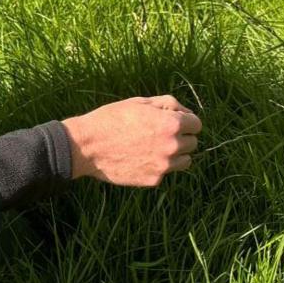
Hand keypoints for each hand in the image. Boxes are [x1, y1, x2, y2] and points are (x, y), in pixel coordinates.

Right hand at [62, 95, 200, 185]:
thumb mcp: (140, 102)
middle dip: (182, 138)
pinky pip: (166, 172)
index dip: (186, 122)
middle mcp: (172, 146)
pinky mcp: (153, 180)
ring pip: (185, 161)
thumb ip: (169, 105)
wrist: (87, 146)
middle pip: (193, 144)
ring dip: (176, 154)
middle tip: (161, 135)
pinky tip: (141, 158)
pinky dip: (158, 166)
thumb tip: (186, 113)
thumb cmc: (112, 119)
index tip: (176, 122)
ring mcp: (164, 166)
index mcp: (172, 124)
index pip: (197, 125)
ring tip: (154, 148)